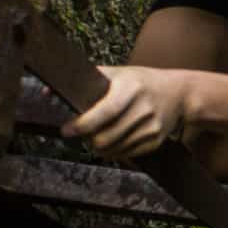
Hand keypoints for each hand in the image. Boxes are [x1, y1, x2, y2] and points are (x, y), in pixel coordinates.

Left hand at [64, 66, 187, 158]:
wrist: (179, 93)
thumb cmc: (142, 81)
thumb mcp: (118, 73)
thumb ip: (86, 80)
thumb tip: (48, 91)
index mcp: (132, 87)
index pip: (106, 111)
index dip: (84, 124)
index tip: (67, 130)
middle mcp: (144, 108)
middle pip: (107, 137)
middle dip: (88, 139)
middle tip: (79, 134)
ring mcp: (152, 127)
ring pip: (114, 149)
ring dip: (98, 147)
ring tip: (95, 137)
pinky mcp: (156, 140)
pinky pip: (126, 154)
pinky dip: (114, 152)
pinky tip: (112, 141)